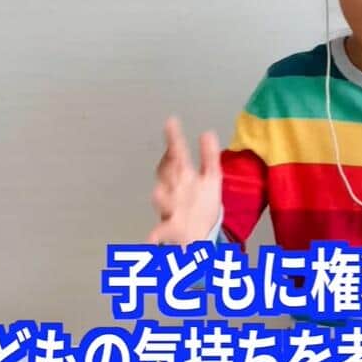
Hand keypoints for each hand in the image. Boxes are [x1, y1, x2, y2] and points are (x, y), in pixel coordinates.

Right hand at [146, 116, 221, 245]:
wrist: (199, 234)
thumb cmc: (201, 204)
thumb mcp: (210, 178)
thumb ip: (209, 156)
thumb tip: (207, 132)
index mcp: (182, 177)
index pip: (176, 155)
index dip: (174, 139)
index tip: (172, 122)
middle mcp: (172, 190)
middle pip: (166, 174)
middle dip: (168, 164)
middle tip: (172, 151)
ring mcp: (168, 210)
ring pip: (161, 199)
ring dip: (162, 197)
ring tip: (161, 194)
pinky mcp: (169, 231)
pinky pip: (159, 232)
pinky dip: (153, 237)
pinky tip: (151, 240)